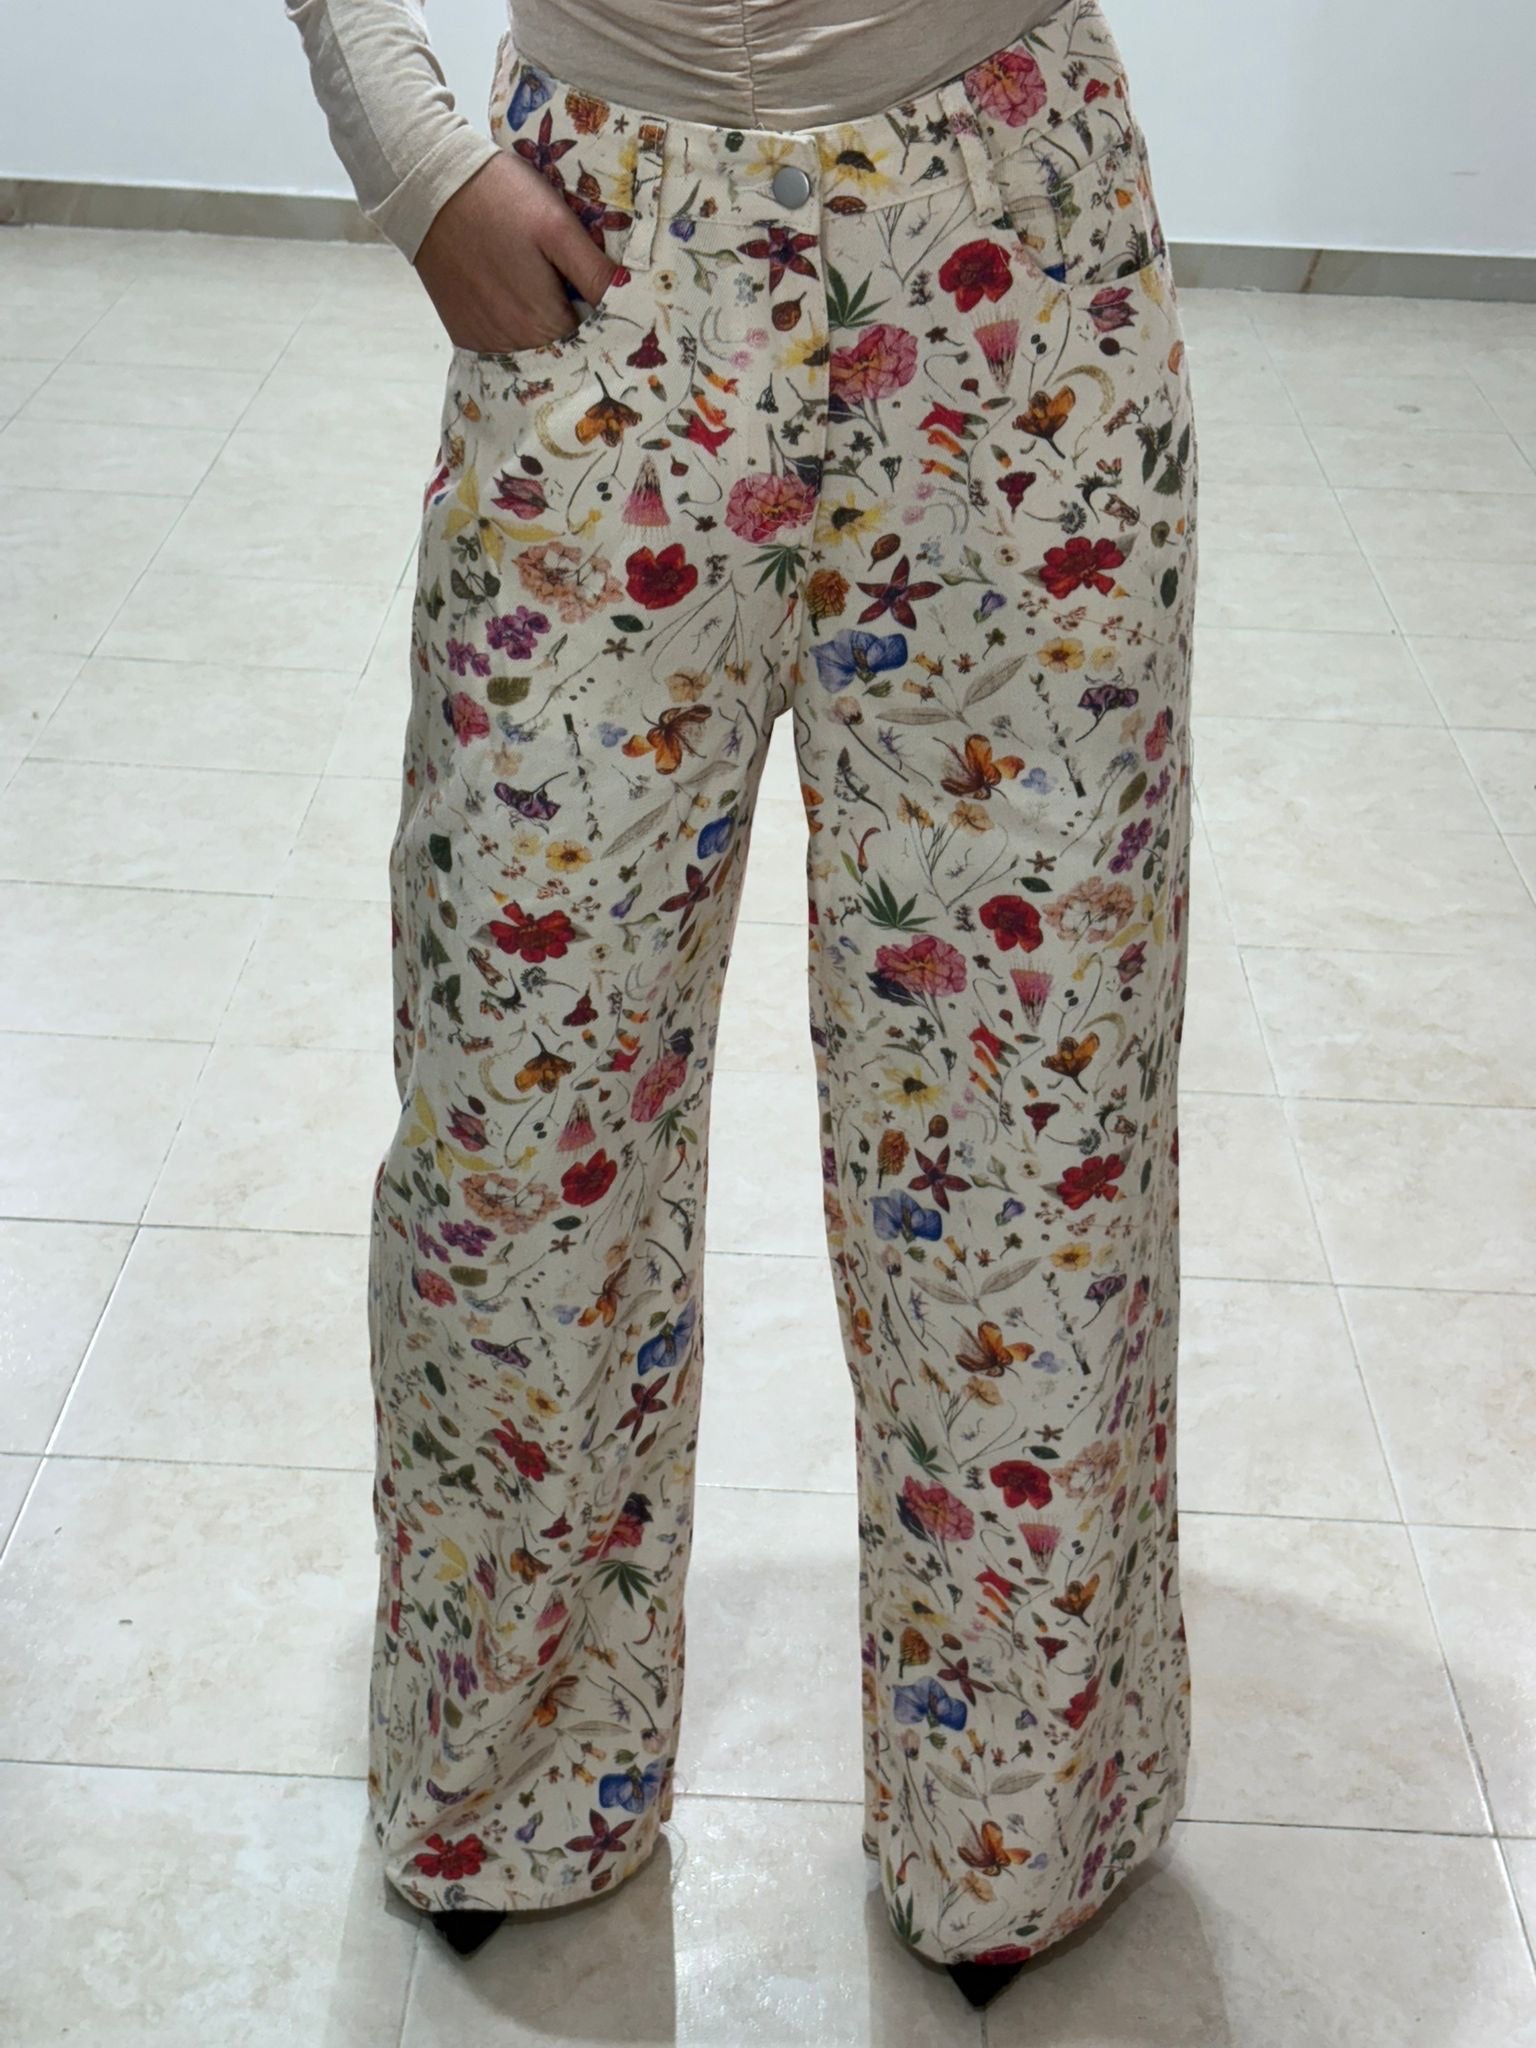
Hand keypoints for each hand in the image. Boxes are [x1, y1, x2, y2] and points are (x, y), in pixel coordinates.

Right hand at [411, 152, 620, 352]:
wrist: (429, 186)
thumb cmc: (500, 198)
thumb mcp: (557, 227)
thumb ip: (593, 273)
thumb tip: (629, 303)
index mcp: (544, 321)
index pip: (594, 345)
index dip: (607, 326)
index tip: (613, 306)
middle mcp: (515, 344)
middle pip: (564, 354)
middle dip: (579, 333)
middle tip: (581, 296)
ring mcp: (486, 342)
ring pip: (535, 354)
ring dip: (548, 336)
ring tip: (550, 297)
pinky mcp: (464, 334)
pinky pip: (504, 350)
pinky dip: (518, 335)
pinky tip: (519, 304)